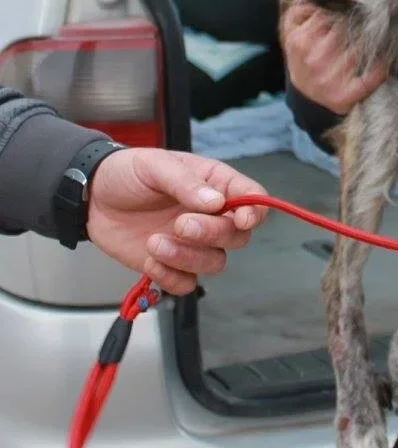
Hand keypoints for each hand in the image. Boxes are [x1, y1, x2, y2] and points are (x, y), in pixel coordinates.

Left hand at [86, 149, 269, 295]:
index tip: (241, 219)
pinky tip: (149, 260)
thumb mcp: (154, 165)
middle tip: (181, 225)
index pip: (252, 198)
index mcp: (214, 183)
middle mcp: (211, 215)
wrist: (92, 197)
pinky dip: (171, 277)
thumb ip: (185, 182)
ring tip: (155, 242)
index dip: (255, 210)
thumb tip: (216, 201)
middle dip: (212, 234)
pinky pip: (187, 283)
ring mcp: (193, 242)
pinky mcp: (173, 264)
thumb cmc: (126, 173)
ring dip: (188, 257)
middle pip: (236, 235)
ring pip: (214, 262)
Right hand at [281, 0, 387, 114]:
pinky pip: (372, 76)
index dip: (348, 0)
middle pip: (347, 28)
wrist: (306, 99)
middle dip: (364, 16)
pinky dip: (382, 65)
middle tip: (381, 6)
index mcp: (301, 39)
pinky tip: (387, 56)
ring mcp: (329, 78)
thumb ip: (301, 10)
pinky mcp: (344, 95)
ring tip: (388, 26)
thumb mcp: (293, 33)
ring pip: (362, 48)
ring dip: (376, 37)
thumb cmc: (304, 59)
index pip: (329, 12)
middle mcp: (314, 58)